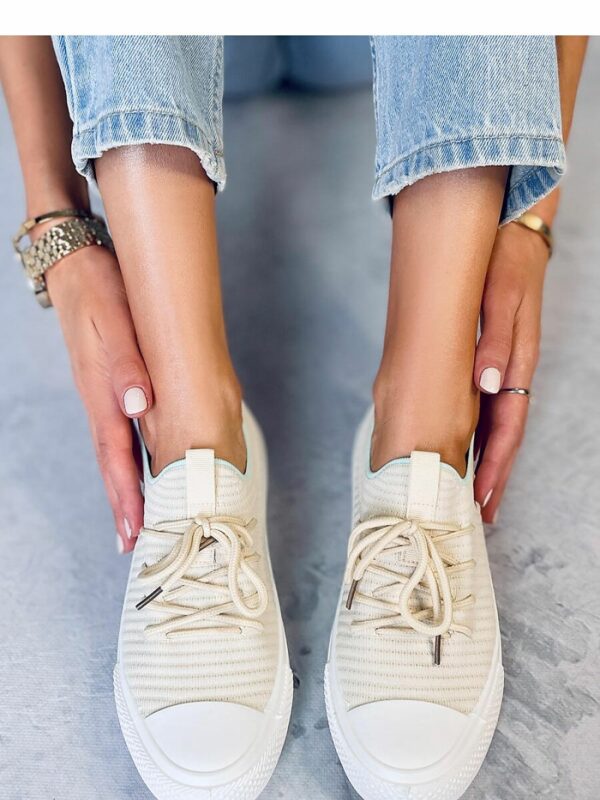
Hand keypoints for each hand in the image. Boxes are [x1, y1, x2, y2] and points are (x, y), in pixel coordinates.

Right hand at [46, 245, 152, 552]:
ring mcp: (102, 395)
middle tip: (134, 544)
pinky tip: (138, 467)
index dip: (128, 495)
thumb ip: (126, 365)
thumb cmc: (99, 291)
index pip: (116, 456)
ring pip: (115, 451)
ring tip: (135, 520)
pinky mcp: (108, 384)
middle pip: (112, 464)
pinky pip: (119, 432)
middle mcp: (101, 401)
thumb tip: (139, 405)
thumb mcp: (114, 322)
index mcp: (103, 393)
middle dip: (125, 505)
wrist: (76, 264)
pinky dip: (128, 458)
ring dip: (126, 487)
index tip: (136, 531)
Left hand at [473, 219, 549, 523]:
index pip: (507, 428)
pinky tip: (469, 445)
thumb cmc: (507, 266)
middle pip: (504, 436)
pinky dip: (480, 431)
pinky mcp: (494, 359)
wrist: (511, 235)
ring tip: (475, 493)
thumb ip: (497, 342)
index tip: (482, 499)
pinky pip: (488, 404)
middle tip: (479, 514)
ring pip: (497, 425)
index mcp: (518, 365)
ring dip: (487, 460)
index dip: (495, 467)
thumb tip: (487, 385)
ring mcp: (505, 368)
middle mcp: (513, 373)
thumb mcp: (502, 299)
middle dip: (493, 477)